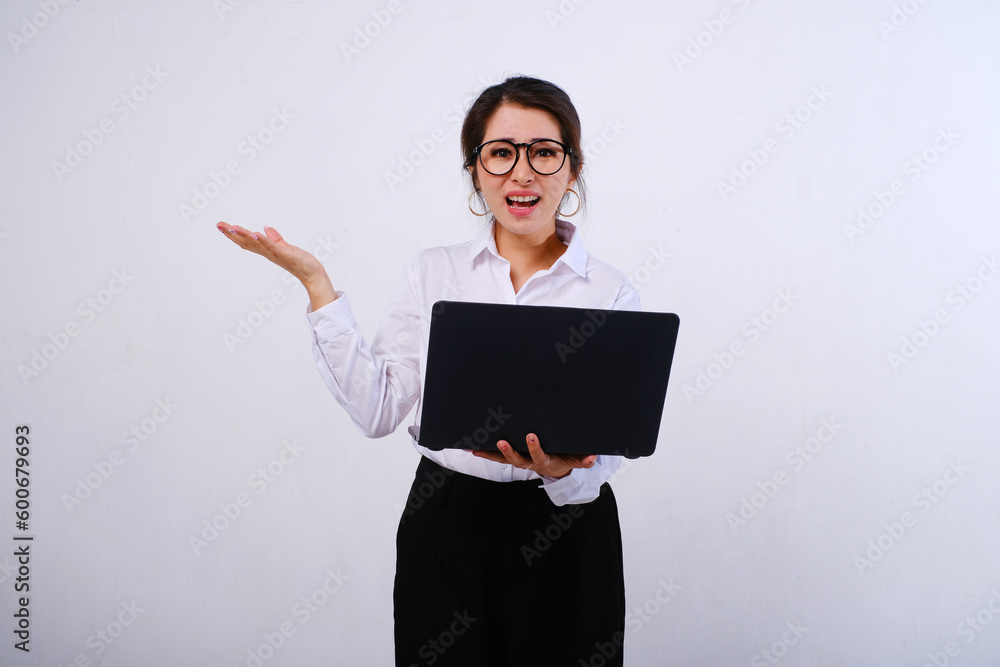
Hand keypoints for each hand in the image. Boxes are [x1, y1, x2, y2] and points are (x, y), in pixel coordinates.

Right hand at [217, 222, 324, 284]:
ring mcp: (274, 254)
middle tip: (219, 225)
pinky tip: (255, 234)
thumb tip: (266, 228)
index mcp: (266, 250)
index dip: (233, 234)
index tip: (222, 226)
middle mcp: (267, 253)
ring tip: (232, 227)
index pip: (246, 241)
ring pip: (256, 244)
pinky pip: (272, 246)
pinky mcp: (284, 254)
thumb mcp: (284, 247)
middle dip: (232, 234)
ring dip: (243, 235)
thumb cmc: (299, 261)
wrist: (311, 273)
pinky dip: (263, 240)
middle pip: (246, 242)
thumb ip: (275, 238)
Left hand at [469, 433, 596, 478]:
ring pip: (502, 459)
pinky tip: (471, 447)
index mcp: (544, 461)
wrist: (556, 469)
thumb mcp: (576, 460)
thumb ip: (583, 460)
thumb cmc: (565, 460)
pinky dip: (484, 452)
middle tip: (501, 442)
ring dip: (489, 454)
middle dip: (508, 451)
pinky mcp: (512, 457)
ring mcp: (519, 461)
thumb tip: (593, 457)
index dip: (534, 447)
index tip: (531, 436)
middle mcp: (528, 462)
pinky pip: (496, 456)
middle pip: (516, 459)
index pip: (538, 455)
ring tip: (475, 448)